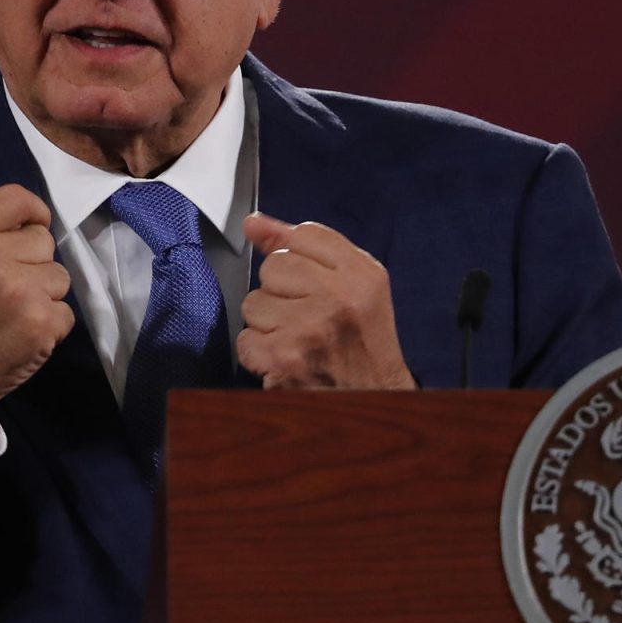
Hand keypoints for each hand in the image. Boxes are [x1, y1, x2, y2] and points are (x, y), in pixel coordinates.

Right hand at [0, 184, 73, 440]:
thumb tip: (30, 219)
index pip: (16, 198)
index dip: (31, 212)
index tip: (30, 228)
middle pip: (44, 240)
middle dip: (32, 262)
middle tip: (5, 288)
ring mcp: (21, 293)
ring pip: (60, 275)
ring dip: (43, 294)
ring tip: (12, 314)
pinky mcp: (42, 325)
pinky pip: (66, 311)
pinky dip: (50, 325)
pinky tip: (22, 335)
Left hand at [237, 213, 416, 389]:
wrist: (375, 399)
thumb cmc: (362, 341)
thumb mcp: (355, 284)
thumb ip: (307, 245)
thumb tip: (252, 223)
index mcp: (362, 275)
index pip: (304, 235)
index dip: (299, 257)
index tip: (309, 281)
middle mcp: (338, 299)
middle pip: (274, 266)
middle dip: (282, 292)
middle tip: (309, 317)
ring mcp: (309, 329)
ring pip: (254, 303)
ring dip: (268, 324)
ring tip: (298, 339)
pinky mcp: (284, 359)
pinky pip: (246, 340)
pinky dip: (260, 354)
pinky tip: (286, 360)